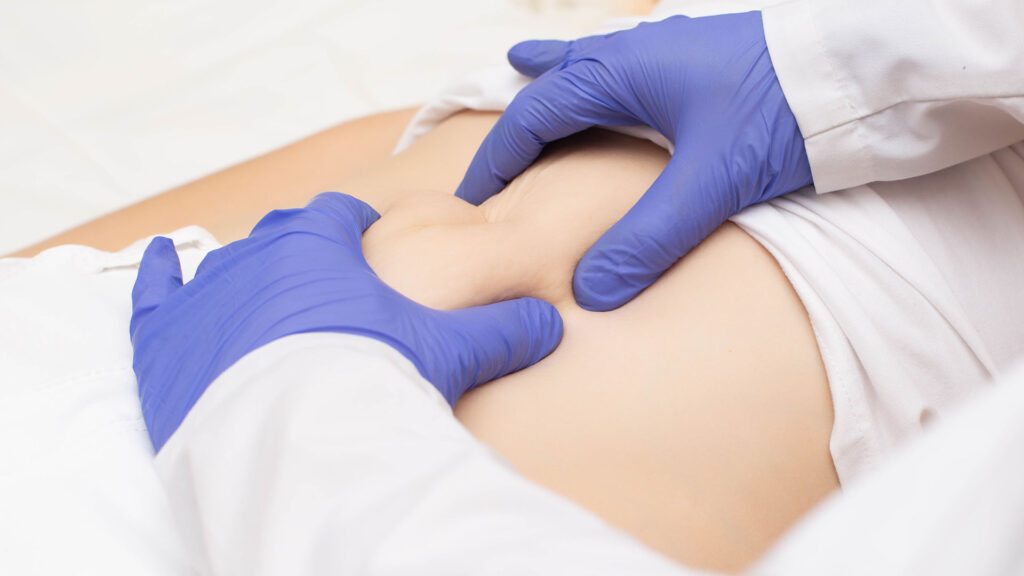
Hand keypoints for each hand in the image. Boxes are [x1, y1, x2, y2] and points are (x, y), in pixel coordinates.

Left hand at [130, 192, 562, 450]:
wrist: (297, 444)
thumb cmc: (370, 383)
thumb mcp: (449, 353)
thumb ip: (503, 330)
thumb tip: (553, 322)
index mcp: (320, 244)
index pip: (342, 213)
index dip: (358, 223)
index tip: (368, 234)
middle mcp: (255, 255)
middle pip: (283, 236)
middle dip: (305, 251)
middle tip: (325, 280)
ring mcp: (205, 295)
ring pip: (223, 263)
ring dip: (244, 270)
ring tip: (263, 286)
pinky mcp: (164, 339)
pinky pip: (153, 290)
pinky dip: (156, 274)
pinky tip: (158, 261)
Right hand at [456, 12, 811, 310]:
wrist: (862, 71)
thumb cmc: (784, 110)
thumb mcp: (713, 182)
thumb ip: (650, 236)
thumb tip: (591, 290)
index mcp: (621, 73)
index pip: (534, 116)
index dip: (497, 159)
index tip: (472, 198)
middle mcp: (635, 52)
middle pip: (553, 85)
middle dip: (517, 122)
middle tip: (492, 159)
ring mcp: (669, 47)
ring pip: (589, 60)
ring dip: (553, 77)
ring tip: (524, 67)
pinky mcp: (700, 57)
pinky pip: (629, 57)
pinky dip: (601, 63)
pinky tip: (613, 61)